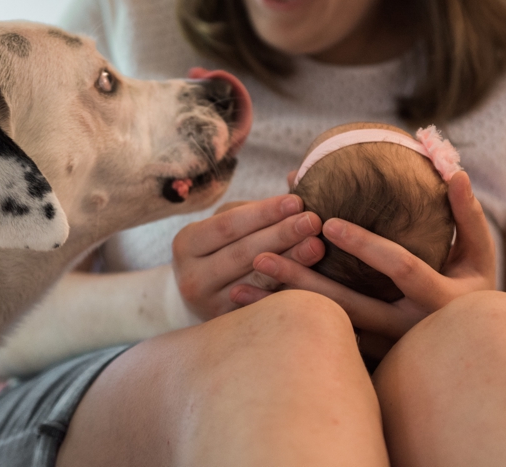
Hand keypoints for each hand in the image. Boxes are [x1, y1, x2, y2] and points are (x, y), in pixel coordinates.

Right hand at [172, 194, 325, 319]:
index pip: (228, 225)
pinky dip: (288, 290)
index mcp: (187, 243)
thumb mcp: (226, 224)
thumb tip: (295, 180)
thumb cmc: (222, 247)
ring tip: (318, 246)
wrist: (202, 295)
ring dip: (290, 263)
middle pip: (242, 253)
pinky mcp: (230, 325)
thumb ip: (256, 208)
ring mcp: (209, 305)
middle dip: (281, 235)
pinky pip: (263, 306)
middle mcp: (192, 277)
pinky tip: (312, 279)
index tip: (296, 201)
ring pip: (255, 282)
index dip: (263, 213)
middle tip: (313, 220)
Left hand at [247, 171, 495, 353]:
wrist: (475, 357)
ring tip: (239, 288)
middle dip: (300, 281)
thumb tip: (453, 171)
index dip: (364, 244)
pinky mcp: (368, 360)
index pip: (398, 268)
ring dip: (284, 308)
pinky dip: (290, 324)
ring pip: (328, 329)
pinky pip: (323, 341)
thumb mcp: (479, 255)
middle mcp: (407, 330)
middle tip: (258, 256)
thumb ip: (466, 215)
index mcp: (437, 299)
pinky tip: (255, 312)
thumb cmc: (476, 293)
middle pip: (347, 306)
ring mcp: (385, 349)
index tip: (326, 221)